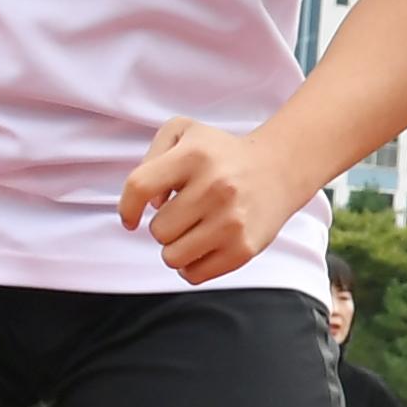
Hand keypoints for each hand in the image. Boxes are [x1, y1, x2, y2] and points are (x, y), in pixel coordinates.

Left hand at [118, 119, 301, 285]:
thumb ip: (151, 158)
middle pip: (158, 230)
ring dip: (175, 248)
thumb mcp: (183, 132)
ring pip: (172, 257)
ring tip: (192, 232)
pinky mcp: (244, 248)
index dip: (127, 207)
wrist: (279, 169)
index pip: (140, 187)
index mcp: (195, 156)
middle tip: (183, 215)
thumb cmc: (221, 154)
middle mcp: (215, 187)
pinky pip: (194, 274)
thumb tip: (151, 205)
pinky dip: (191, 265)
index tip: (131, 219)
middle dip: (163, 226)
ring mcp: (232, 221)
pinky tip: (203, 248)